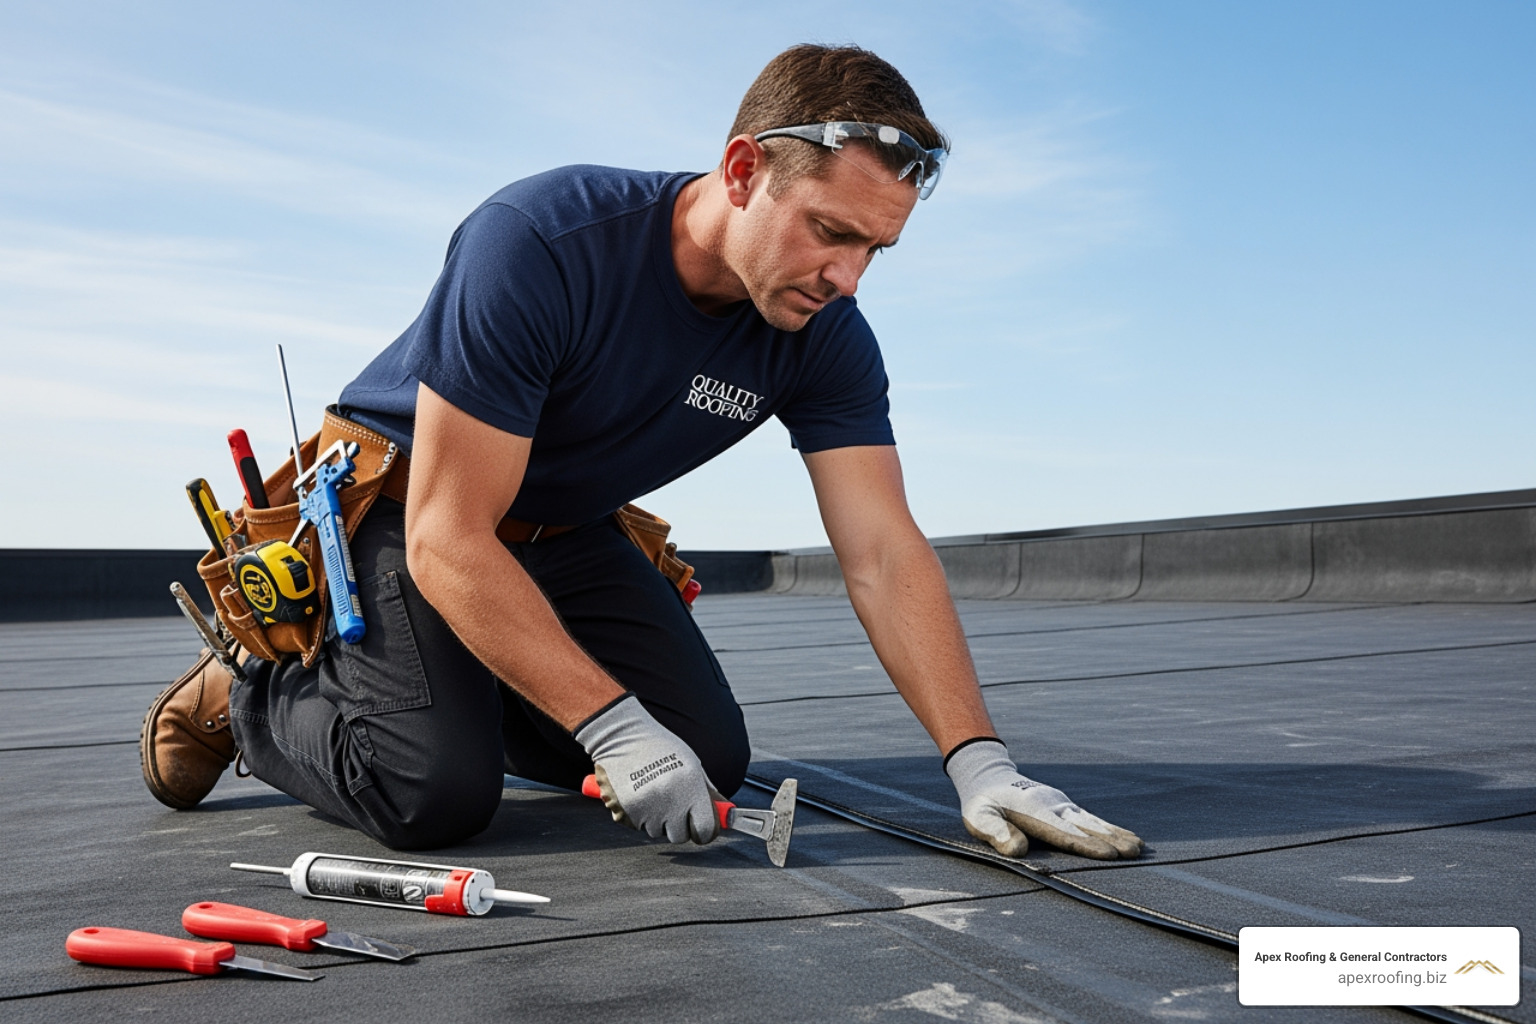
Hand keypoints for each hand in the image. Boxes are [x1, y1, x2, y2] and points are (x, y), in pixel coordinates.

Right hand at [574, 695, 720, 844]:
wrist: (620, 737)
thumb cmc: (658, 746)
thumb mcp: (692, 764)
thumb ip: (708, 793)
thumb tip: (726, 815)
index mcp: (690, 786)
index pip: (706, 830)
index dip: (705, 831)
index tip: (702, 826)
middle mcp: (669, 801)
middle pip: (680, 836)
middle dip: (679, 825)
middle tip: (672, 802)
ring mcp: (646, 810)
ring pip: (657, 832)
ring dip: (657, 819)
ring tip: (651, 792)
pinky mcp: (625, 814)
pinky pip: (638, 827)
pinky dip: (639, 816)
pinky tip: (637, 793)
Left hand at [945, 739, 1141, 859]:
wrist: (988, 775)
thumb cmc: (982, 803)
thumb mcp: (979, 817)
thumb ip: (995, 832)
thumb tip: (1017, 849)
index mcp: (1033, 809)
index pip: (1063, 831)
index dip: (1086, 844)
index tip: (1109, 854)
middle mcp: (1053, 804)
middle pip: (1085, 826)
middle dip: (1110, 840)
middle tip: (1134, 853)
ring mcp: (1061, 803)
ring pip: (1092, 821)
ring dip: (1116, 834)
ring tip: (1139, 847)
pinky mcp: (1065, 805)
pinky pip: (1090, 817)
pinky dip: (1110, 827)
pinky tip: (1127, 837)